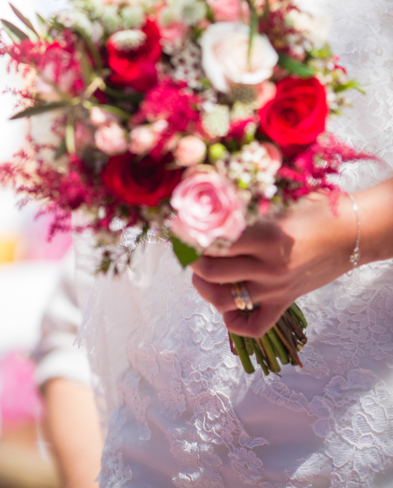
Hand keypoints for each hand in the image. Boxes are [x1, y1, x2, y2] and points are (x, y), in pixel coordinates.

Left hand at [190, 191, 356, 337]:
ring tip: (199, 273)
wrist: (351, 234)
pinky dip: (233, 322)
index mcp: (266, 237)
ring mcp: (276, 289)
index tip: (180, 227)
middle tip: (186, 247)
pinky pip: (253, 326)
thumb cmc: (315, 212)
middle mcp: (269, 267)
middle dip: (191, 259)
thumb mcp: (279, 205)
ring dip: (203, 288)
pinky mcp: (285, 303)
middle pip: (211, 271)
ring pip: (224, 300)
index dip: (192, 234)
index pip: (214, 241)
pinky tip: (226, 306)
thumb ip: (246, 212)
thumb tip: (207, 210)